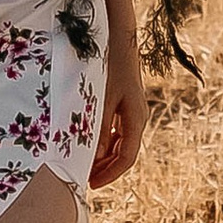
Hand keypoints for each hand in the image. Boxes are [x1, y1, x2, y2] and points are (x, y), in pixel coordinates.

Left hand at [88, 29, 149, 187]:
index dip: (110, 175)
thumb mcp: (101, 99)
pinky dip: (106, 142)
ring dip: (105, 157)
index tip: (92, 184)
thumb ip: (98, 128)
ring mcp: (133, 112)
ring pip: (121, 144)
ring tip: (85, 165)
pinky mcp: (126, 105)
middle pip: (125, 154)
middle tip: (85, 178)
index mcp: (135, 118)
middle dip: (106, 169)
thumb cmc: (109, 66)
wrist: (120, 38)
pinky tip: (91, 144)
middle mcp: (138, 118)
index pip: (126, 158)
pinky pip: (118, 132)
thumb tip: (94, 158)